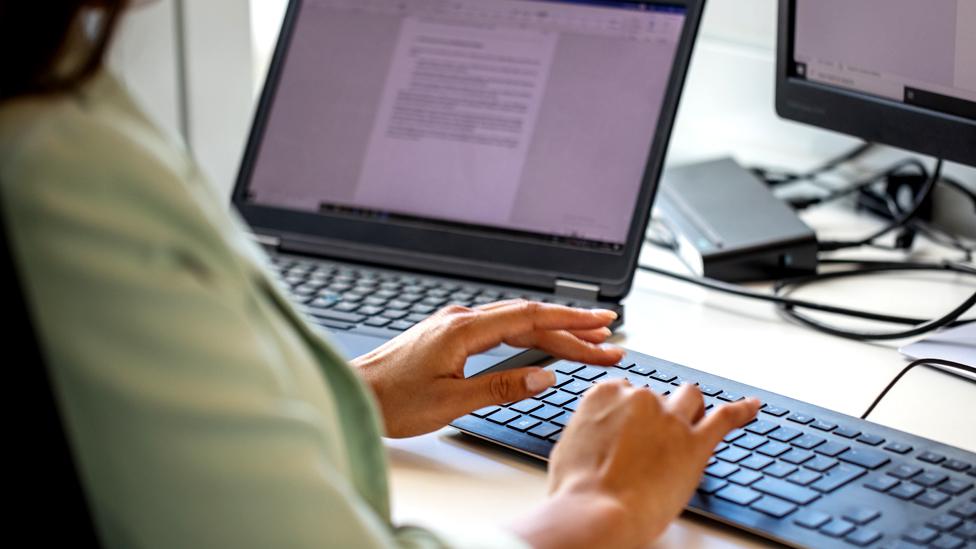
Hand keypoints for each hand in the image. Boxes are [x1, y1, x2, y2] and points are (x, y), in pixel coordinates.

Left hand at [351, 300, 623, 437]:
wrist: (354, 393)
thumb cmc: (392, 399)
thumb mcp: (452, 401)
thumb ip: (501, 386)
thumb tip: (544, 376)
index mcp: (464, 329)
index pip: (530, 318)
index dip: (571, 321)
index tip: (603, 324)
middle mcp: (460, 319)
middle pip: (528, 319)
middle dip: (572, 330)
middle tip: (610, 340)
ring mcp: (453, 325)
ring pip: (514, 324)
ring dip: (551, 333)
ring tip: (588, 343)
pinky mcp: (448, 336)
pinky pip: (498, 330)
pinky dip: (526, 336)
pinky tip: (540, 344)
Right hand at [512, 381, 759, 548]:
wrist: (596, 512)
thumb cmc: (576, 489)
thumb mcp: (569, 447)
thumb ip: (590, 430)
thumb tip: (596, 436)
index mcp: (604, 395)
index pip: (623, 390)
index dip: (627, 412)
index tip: (627, 427)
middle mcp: (639, 398)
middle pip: (657, 396)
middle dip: (656, 414)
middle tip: (652, 441)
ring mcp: (669, 418)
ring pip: (690, 398)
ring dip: (690, 409)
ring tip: (692, 423)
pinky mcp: (695, 442)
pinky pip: (726, 417)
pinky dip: (742, 410)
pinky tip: (752, 407)